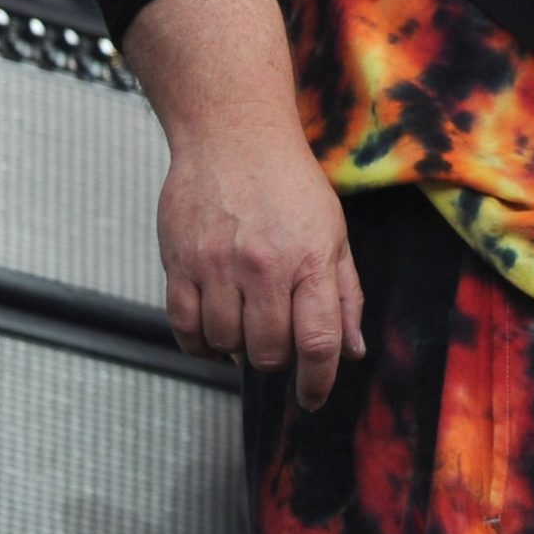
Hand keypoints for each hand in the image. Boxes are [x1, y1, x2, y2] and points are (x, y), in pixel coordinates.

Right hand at [156, 117, 366, 408]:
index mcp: (310, 259)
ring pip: (225, 343)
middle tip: (279, 340)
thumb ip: (345, 294)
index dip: (318, 383)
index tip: (313, 398)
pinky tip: (214, 330)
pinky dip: (199, 342)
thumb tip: (353, 351)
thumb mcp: (334, 232)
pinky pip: (184, 328)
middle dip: (278, 359)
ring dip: (238, 347)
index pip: (318, 342)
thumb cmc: (289, 183)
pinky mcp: (179, 263)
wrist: (234, 136)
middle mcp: (264, 266)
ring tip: (247, 322)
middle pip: (269, 351)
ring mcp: (217, 265)